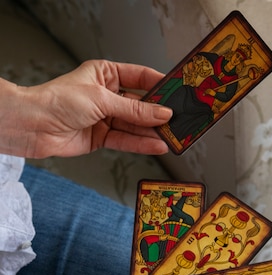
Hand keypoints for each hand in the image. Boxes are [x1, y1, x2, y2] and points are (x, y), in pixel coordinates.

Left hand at [0, 59, 172, 157]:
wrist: (35, 125)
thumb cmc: (58, 101)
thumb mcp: (102, 100)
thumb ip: (134, 110)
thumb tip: (161, 113)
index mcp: (105, 74)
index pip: (139, 77)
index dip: (159, 84)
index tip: (178, 91)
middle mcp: (107, 95)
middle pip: (139, 104)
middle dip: (158, 113)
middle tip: (179, 119)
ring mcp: (105, 117)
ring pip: (134, 125)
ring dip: (152, 131)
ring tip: (172, 136)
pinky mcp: (101, 137)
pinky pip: (126, 140)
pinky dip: (141, 144)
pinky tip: (156, 145)